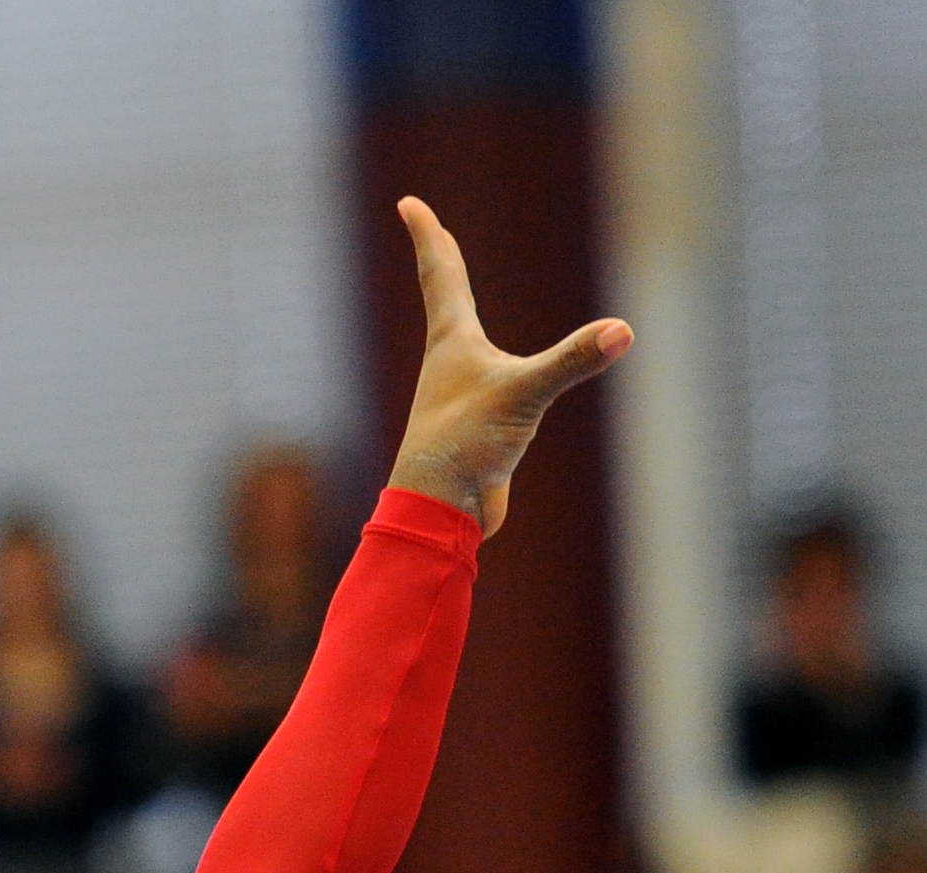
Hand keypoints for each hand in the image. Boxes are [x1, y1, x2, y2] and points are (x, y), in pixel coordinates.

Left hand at [387, 199, 630, 539]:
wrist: (439, 514)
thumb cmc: (463, 448)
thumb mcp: (524, 396)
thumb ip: (572, 361)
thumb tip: (622, 333)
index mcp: (452, 341)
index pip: (441, 272)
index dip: (428, 235)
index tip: (407, 203)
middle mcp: (450, 362)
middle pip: (444, 296)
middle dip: (439, 259)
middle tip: (430, 231)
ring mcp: (460, 394)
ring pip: (460, 340)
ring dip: (457, 310)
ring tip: (455, 291)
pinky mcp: (476, 427)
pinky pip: (484, 382)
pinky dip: (486, 363)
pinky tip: (490, 373)